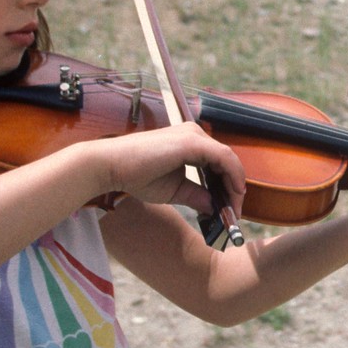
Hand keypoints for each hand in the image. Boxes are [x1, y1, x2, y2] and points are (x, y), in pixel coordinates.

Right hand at [97, 123, 246, 210]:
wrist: (111, 166)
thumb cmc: (136, 175)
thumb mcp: (175, 190)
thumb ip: (196, 195)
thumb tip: (215, 207)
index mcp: (189, 144)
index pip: (219, 163)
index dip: (229, 185)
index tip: (231, 208)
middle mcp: (194, 135)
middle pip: (226, 161)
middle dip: (234, 188)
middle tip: (236, 213)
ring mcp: (193, 136)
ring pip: (228, 159)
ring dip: (235, 185)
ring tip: (234, 209)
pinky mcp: (192, 142)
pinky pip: (223, 158)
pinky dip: (233, 175)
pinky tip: (235, 193)